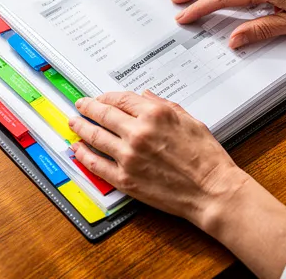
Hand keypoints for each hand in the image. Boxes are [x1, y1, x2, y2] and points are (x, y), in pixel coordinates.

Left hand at [70, 91, 250, 229]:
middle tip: (80, 106)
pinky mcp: (125, 179)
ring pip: (95, 137)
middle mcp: (138, 132)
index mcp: (155, 114)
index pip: (121, 99)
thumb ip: (164, 105)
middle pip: (103, 114)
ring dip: (80, 128)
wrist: (211, 191)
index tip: (100, 98)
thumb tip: (146, 95)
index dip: (106, 97)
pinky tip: (78, 150)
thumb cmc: (206, 158)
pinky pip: (96, 164)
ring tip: (73, 124)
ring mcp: (129, 156)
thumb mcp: (190, 120)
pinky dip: (83, 155)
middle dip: (88, 108)